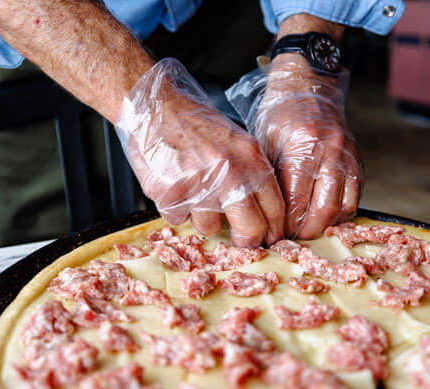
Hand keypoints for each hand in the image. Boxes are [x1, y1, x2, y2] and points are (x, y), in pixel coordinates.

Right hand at [115, 58, 284, 246]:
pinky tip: (174, 185)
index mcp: (250, 158)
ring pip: (208, 227)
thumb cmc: (195, 125)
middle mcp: (229, 172)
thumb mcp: (236, 142)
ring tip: (192, 191)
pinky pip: (177, 219)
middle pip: (250, 228)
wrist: (155, 106)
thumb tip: (265, 216)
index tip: (269, 238)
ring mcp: (199, 184)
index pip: (275, 206)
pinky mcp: (170, 192)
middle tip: (239, 241)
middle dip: (245, 241)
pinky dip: (175, 209)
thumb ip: (252, 175)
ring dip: (200, 218)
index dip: (273, 229)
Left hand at [255, 53, 361, 238]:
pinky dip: (341, 213)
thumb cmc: (280, 116)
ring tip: (307, 231)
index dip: (285, 224)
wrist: (308, 87)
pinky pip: (355, 196)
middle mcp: (330, 151)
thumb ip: (271, 179)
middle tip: (291, 239)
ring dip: (325, 226)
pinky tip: (325, 218)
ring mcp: (348, 156)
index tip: (275, 236)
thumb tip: (268, 217)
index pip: (296, 200)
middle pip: (323, 209)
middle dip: (306, 231)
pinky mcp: (357, 160)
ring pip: (344, 207)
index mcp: (303, 146)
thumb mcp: (265, 144)